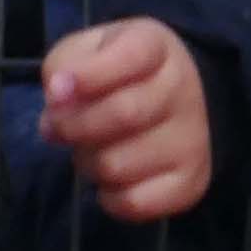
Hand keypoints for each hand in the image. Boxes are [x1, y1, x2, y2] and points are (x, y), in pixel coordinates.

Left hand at [36, 16, 211, 221]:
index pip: (131, 56)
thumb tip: (59, 96)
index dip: (87, 76)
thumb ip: (65, 68)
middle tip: (62, 128)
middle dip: (74, 127)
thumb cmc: (115, 77)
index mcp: (157, 47)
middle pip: (123, 115)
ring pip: (118, 165)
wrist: (171, 102)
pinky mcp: (190, 182)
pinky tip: (116, 178)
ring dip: (89, 163)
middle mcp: (185, 90)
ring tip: (97, 149)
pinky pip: (134, 203)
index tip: (58, 91)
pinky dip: (109, 198)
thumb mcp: (85, 53)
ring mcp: (193, 139)